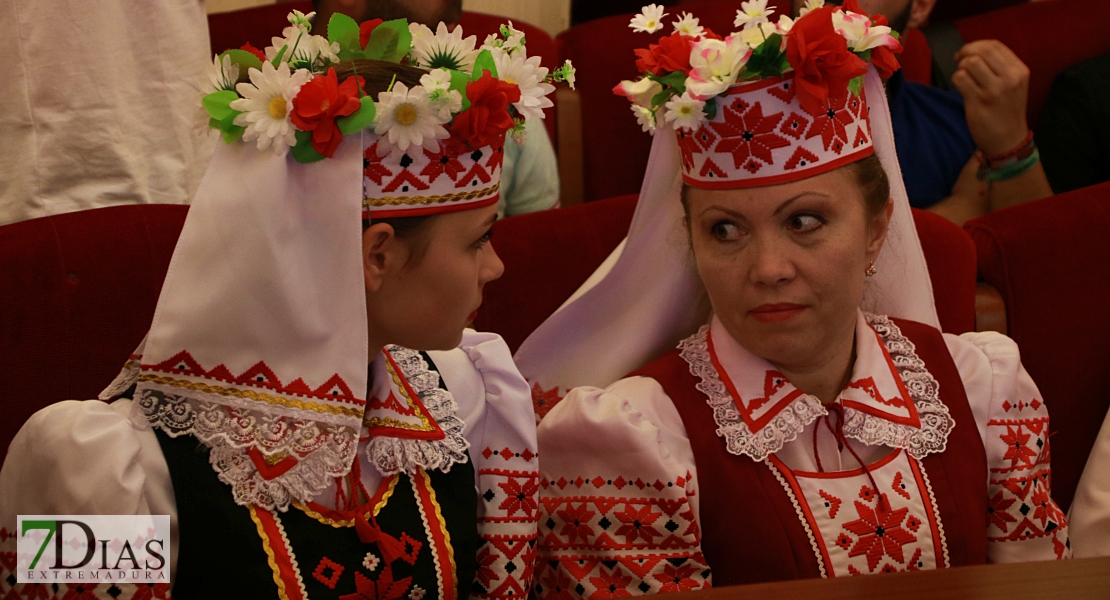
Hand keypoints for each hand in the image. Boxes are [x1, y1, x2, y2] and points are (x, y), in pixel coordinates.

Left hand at [952, 40, 1030, 155]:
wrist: (1008, 140)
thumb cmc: (1007, 110)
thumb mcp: (1014, 84)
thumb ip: (1000, 66)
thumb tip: (975, 50)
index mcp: (1019, 70)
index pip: (995, 45)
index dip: (976, 45)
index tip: (967, 52)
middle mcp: (1009, 78)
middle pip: (982, 51)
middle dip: (965, 52)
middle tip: (958, 60)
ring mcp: (994, 90)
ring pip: (970, 63)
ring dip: (960, 67)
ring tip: (962, 77)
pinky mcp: (978, 102)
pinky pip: (960, 78)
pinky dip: (956, 79)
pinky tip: (960, 87)